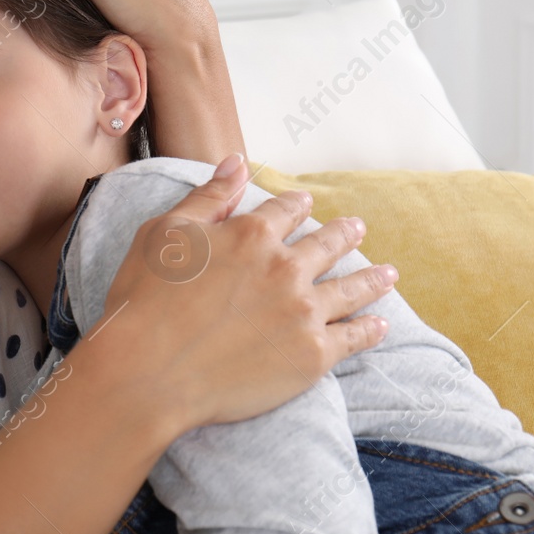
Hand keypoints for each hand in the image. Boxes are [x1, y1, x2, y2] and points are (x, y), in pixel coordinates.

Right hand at [93, 154, 394, 434]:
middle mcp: (285, 268)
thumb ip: (208, 197)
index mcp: (251, 235)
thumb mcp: (166, 232)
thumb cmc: (145, 300)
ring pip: (349, 289)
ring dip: (372, 279)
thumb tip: (237, 162)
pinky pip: (352, 338)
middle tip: (359, 228)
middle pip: (326, 245)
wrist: (149, 372)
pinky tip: (381, 325)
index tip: (307, 203)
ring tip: (389, 274)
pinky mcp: (311, 357)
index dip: (297, 205)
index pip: (284, 211)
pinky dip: (369, 330)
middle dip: (344, 234)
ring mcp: (302, 313)